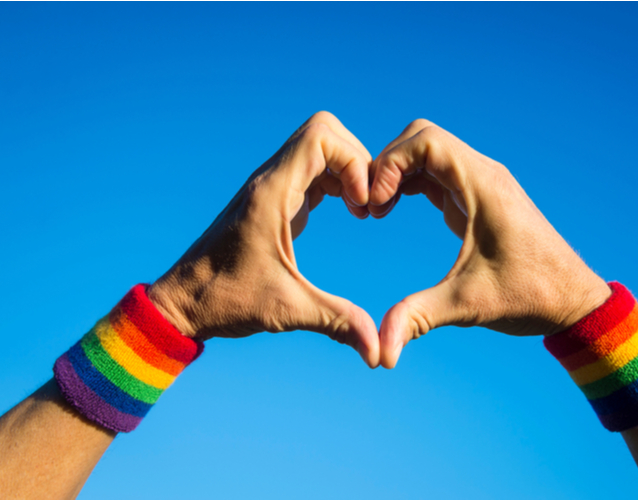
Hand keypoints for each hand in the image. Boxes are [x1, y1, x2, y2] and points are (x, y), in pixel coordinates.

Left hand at [148, 112, 379, 366]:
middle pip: (324, 131)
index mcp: (271, 194)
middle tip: (367, 204)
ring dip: (348, 170)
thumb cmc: (224, 301)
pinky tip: (348, 213)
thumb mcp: (286, 310)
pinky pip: (312, 169)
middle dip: (357, 161)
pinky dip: (337, 182)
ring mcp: (271, 187)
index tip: (363, 206)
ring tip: (362, 210)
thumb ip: (336, 323)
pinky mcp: (273, 199)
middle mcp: (270, 181)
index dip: (354, 163)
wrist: (181, 302)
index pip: (321, 137)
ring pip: (319, 146)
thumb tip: (379, 353)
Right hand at [368, 120, 612, 367]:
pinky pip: (437, 173)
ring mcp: (481, 184)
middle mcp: (483, 175)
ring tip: (377, 211)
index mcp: (483, 185)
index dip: (390, 164)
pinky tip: (394, 211)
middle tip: (371, 205)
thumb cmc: (530, 297)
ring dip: (397, 173)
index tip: (376, 204)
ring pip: (428, 152)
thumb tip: (381, 351)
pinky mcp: (478, 199)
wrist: (573, 301)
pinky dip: (410, 183)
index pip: (426, 141)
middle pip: (422, 137)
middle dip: (388, 164)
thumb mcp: (468, 305)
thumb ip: (419, 317)